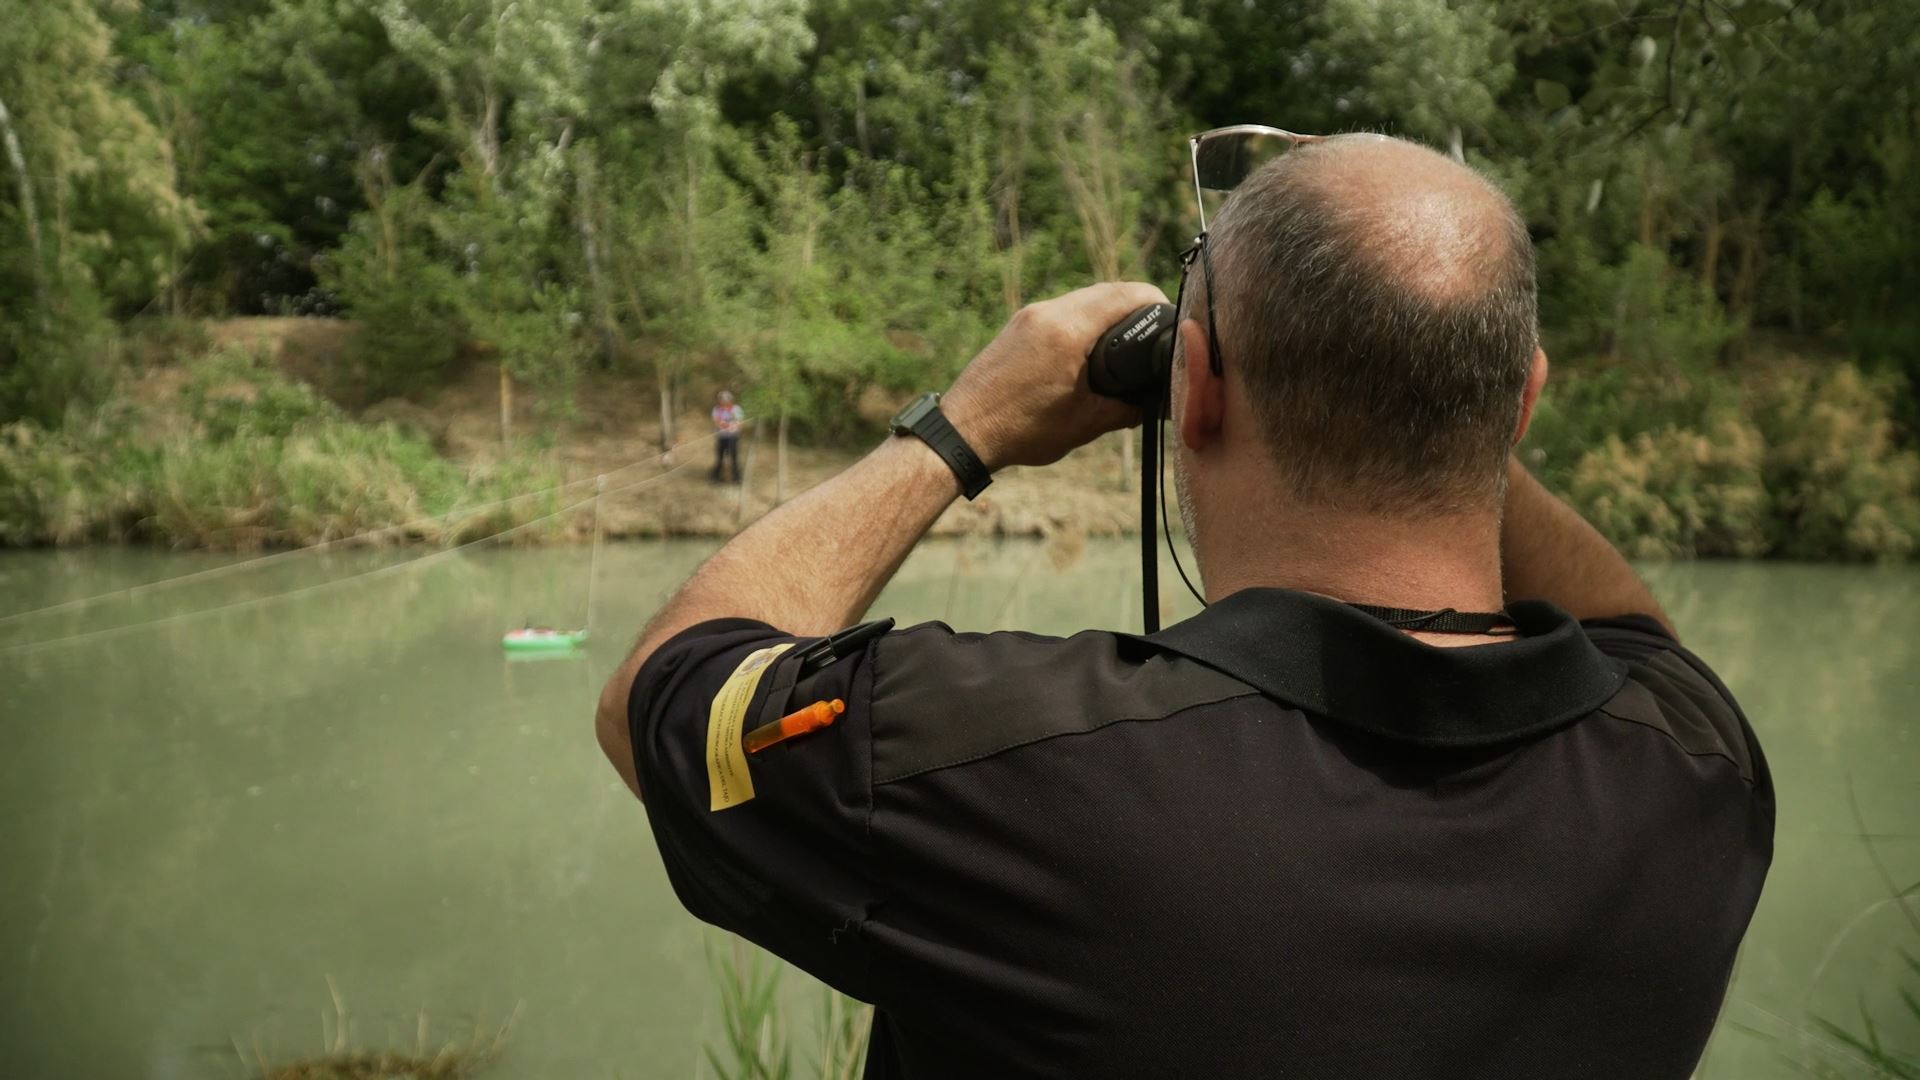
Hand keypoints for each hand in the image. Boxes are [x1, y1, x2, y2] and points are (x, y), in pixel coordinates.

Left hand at [941, 281, 1168, 470]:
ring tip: (1128, 336)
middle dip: (1135, 304)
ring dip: (1107, 309)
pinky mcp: (1017, 325)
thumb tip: (1157, 403)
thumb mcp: (1084, 423)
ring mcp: (1029, 316)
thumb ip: (1126, 408)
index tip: (1171, 315)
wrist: (963, 431)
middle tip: (1156, 327)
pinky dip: (1082, 318)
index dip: (1154, 300)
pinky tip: (1091, 344)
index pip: (1124, 295)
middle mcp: (1048, 313)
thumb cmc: (1020, 430)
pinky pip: (1060, 309)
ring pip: (1081, 298)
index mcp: (1068, 332)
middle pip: (1105, 290)